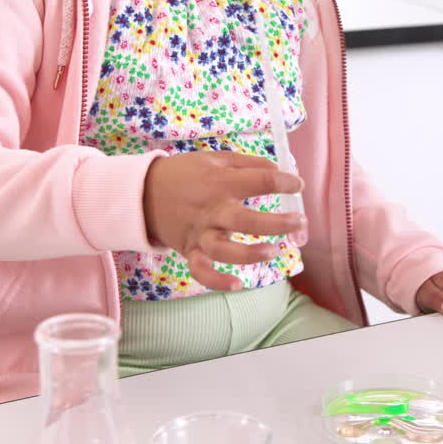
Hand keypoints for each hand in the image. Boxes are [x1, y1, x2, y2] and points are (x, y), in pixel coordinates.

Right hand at [143, 151, 305, 291]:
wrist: (143, 193)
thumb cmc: (185, 174)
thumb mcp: (214, 158)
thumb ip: (248, 164)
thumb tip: (280, 170)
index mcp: (220, 181)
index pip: (259, 181)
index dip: (284, 182)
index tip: (297, 185)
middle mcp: (211, 209)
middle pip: (245, 220)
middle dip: (276, 223)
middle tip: (299, 222)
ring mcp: (200, 233)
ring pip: (224, 250)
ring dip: (250, 254)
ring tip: (273, 252)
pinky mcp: (189, 251)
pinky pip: (202, 271)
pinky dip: (217, 281)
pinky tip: (238, 285)